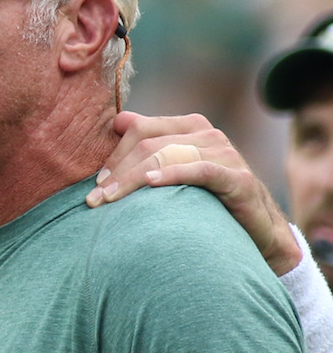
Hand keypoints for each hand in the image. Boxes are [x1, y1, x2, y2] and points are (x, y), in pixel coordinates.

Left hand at [88, 111, 301, 275]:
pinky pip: (201, 171)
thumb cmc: (207, 200)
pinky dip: (174, 174)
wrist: (257, 231)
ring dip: (133, 179)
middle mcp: (208, 134)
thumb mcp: (175, 169)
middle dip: (118, 172)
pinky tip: (152, 184)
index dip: (114, 155)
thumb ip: (150, 143)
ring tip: (109, 199)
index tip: (96, 183)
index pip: (140, 129)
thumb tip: (119, 121)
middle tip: (95, 199)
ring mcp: (225, 154)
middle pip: (149, 144)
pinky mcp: (239, 178)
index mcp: (189, 126)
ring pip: (168, 156)